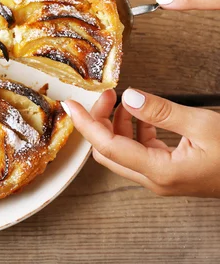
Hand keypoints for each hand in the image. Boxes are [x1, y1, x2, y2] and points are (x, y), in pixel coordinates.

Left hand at [62, 89, 219, 196]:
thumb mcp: (203, 125)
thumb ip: (161, 111)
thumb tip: (129, 97)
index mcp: (159, 171)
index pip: (106, 146)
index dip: (86, 123)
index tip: (71, 105)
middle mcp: (154, 180)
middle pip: (107, 151)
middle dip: (99, 121)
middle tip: (106, 95)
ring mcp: (160, 179)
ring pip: (121, 151)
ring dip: (115, 125)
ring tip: (122, 100)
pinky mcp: (168, 172)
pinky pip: (138, 151)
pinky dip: (133, 130)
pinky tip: (141, 113)